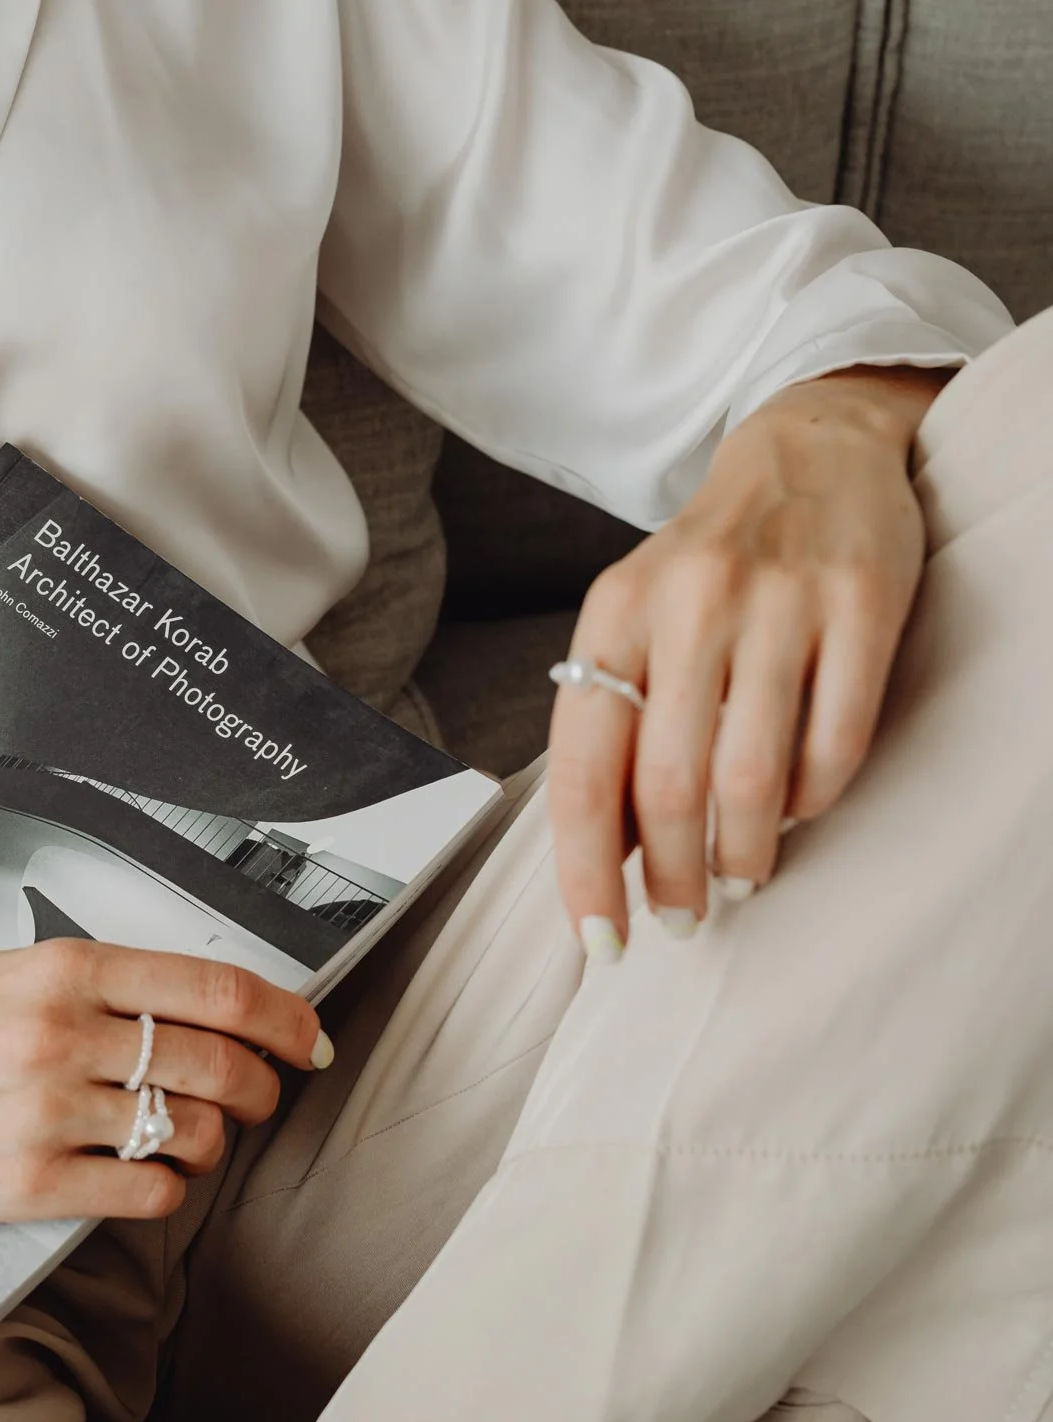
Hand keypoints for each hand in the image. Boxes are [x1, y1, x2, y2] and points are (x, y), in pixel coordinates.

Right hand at [0, 940, 330, 1222]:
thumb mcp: (19, 970)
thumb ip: (110, 981)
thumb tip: (209, 1002)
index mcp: (68, 969)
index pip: (217, 989)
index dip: (285, 1018)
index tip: (308, 1039)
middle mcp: (62, 1033)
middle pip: (219, 1062)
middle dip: (261, 1088)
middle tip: (261, 1096)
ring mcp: (45, 1110)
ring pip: (191, 1130)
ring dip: (215, 1142)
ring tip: (197, 1139)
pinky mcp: (27, 1182)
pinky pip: (146, 1191)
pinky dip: (170, 1188)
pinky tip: (153, 1176)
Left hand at [547, 366, 948, 955]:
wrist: (805, 454)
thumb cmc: (705, 568)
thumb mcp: (634, 625)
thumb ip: (615, 724)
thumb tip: (610, 857)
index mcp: (612, 617)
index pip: (582, 770)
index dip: (585, 872)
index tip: (600, 941)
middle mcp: (687, 604)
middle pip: (668, 788)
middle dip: (674, 878)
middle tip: (685, 917)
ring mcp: (779, 601)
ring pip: (753, 780)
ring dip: (743, 852)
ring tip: (741, 872)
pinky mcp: (864, 603)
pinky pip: (836, 745)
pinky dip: (813, 800)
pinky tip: (796, 806)